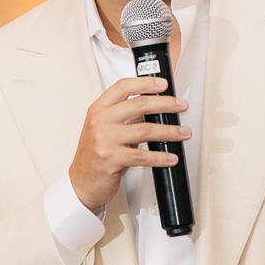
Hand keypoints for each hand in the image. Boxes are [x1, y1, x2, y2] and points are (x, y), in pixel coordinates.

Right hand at [67, 76, 190, 212]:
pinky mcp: (112, 159)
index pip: (123, 87)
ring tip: (183, 133)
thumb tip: (155, 108)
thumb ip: (124, 117)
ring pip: (145, 130)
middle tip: (181, 106)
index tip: (162, 84)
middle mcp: (100, 121)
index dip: (145, 83)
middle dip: (166, 104)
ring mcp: (105, 140)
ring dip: (169, 131)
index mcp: (98, 109)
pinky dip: (160, 157)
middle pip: (139, 105)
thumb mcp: (103, 128)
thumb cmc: (94, 154)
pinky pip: (143, 156)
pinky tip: (170, 157)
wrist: (81, 182)